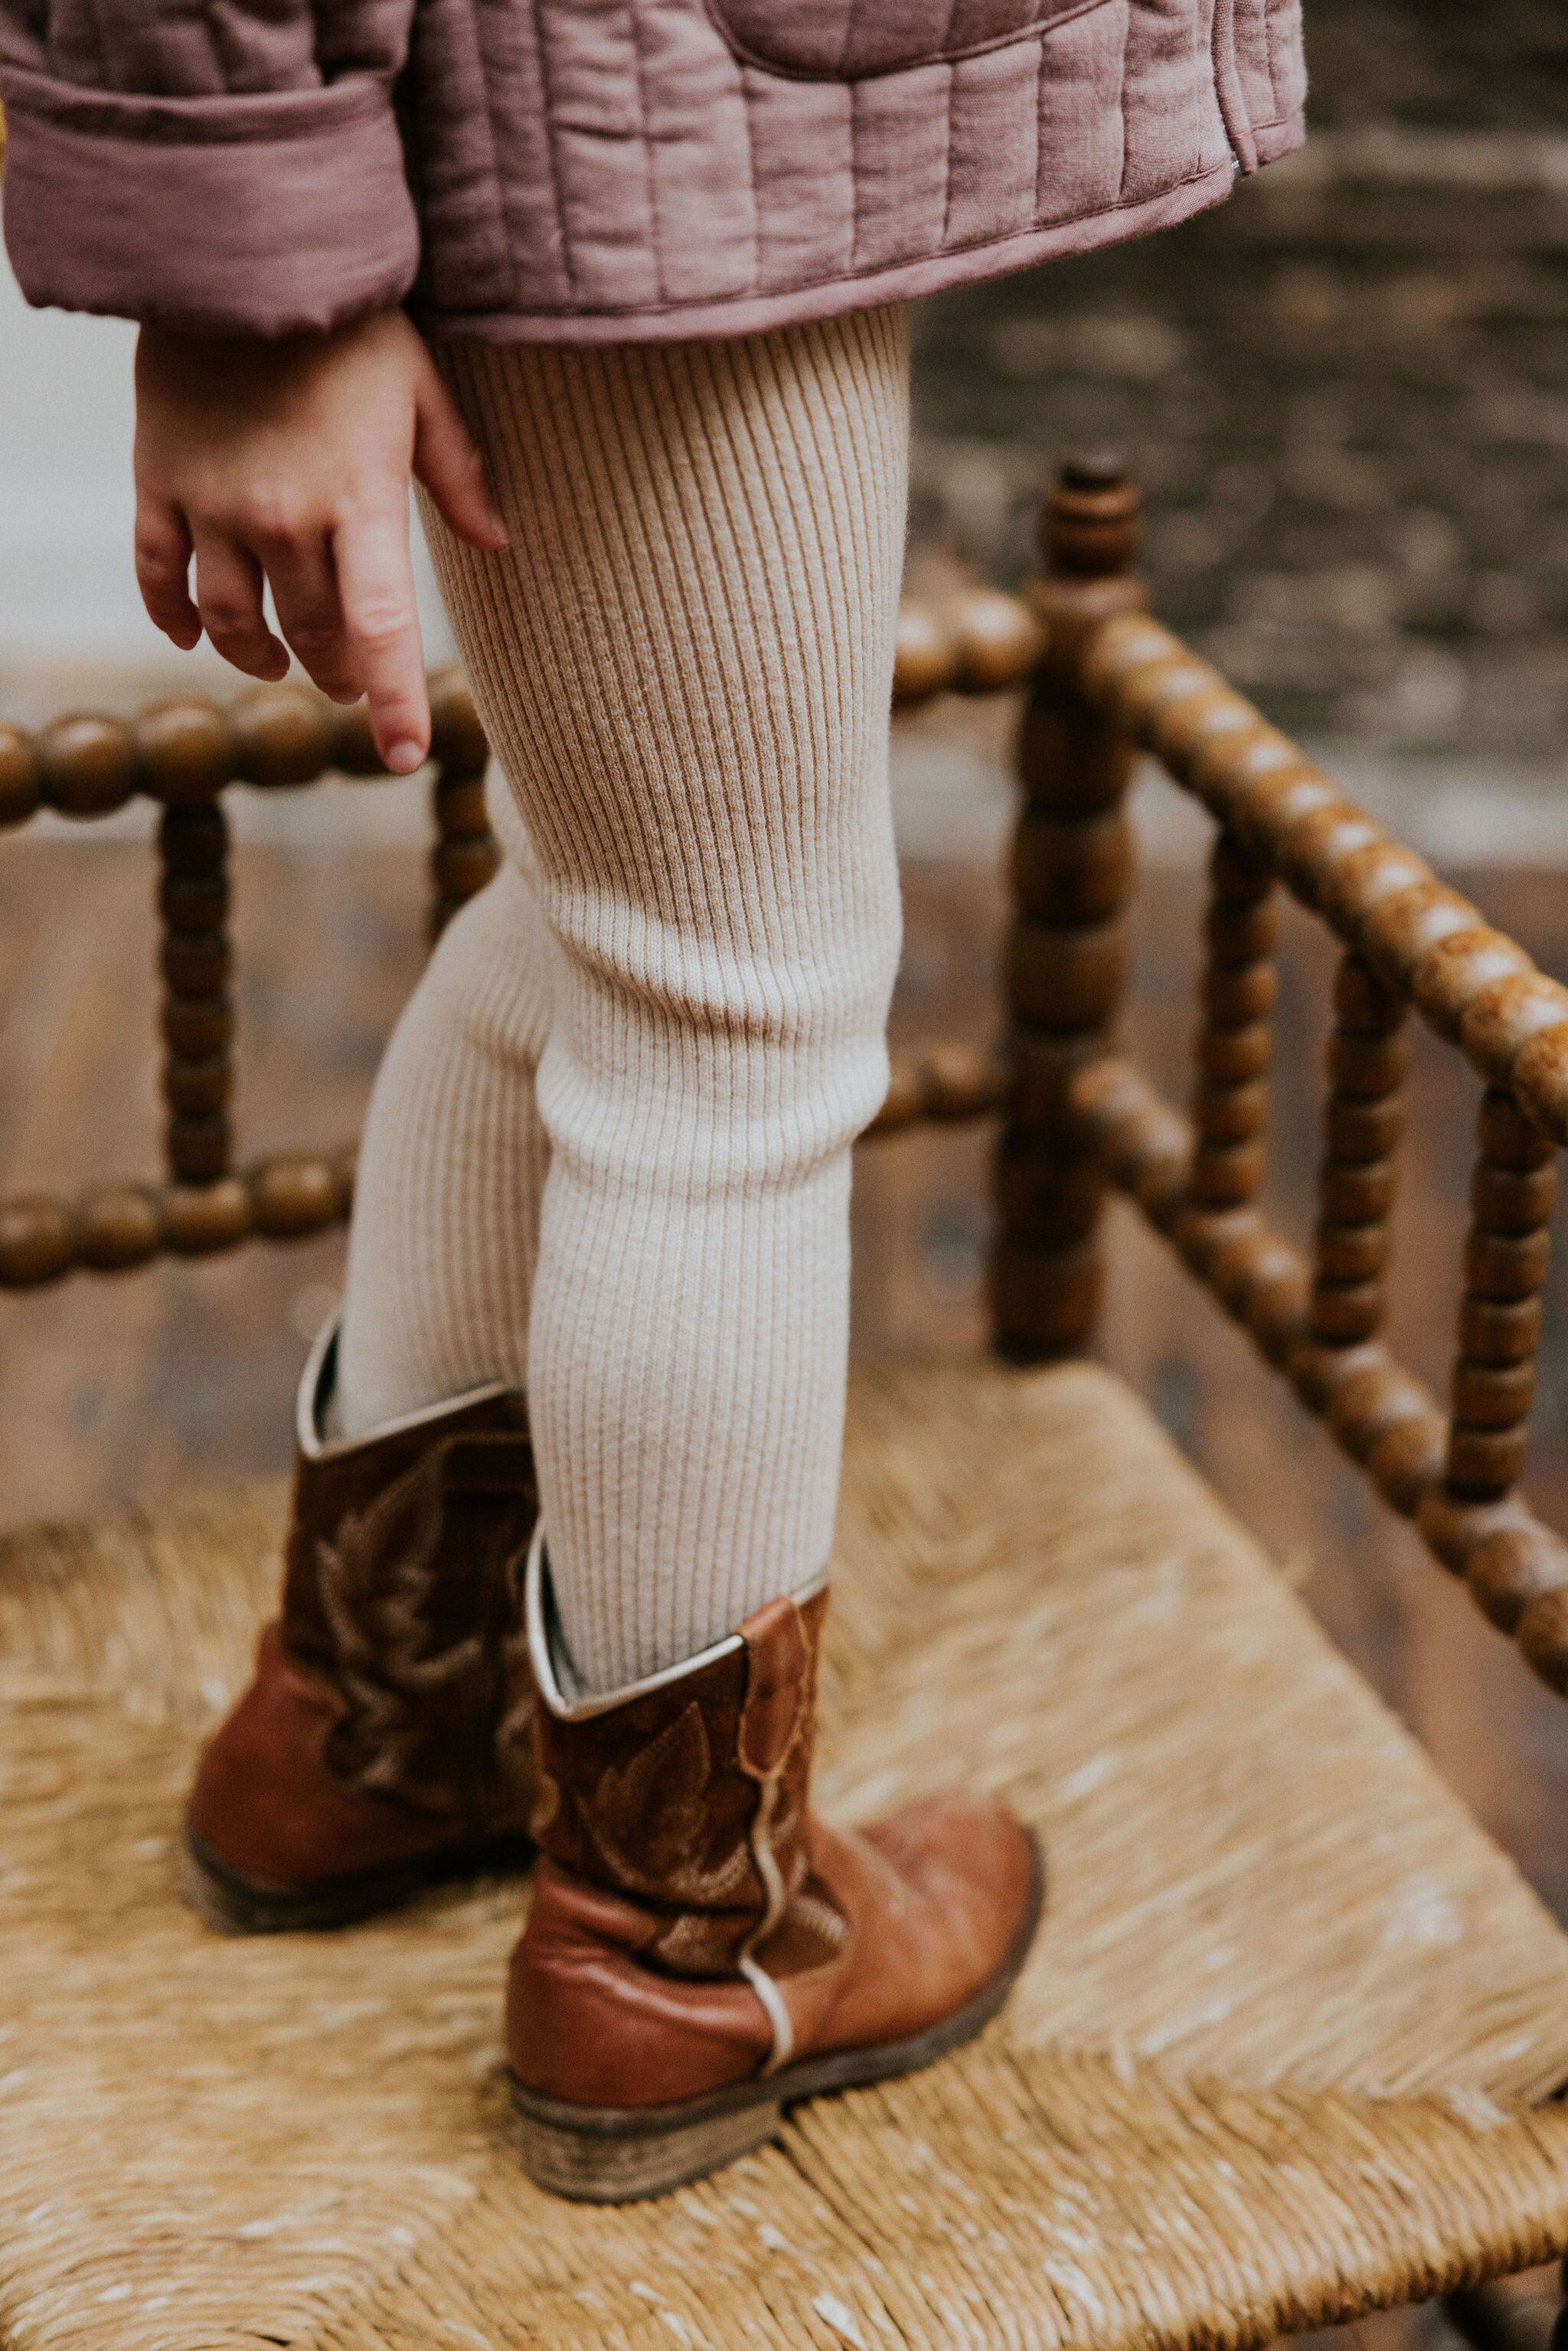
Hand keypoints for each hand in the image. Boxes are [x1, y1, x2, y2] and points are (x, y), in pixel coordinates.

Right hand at [133, 311, 506, 773]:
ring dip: (259, 656)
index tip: (403, 757)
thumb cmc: (347, 324)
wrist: (239, 252)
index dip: (394, 701)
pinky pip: (159, 575)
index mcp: (360, 500)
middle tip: (350, 683)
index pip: (381, 627)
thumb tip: (497, 542)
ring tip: (279, 661)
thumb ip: (456, 473)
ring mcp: (214, 503)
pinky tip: (193, 636)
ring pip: (232, 620)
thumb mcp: (421, 389)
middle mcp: (284, 517)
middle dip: (337, 673)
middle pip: (309, 634)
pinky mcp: (158, 482)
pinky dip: (175, 618)